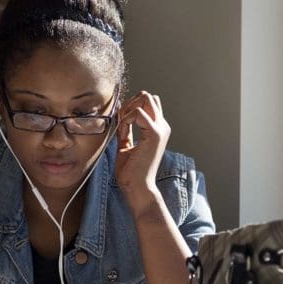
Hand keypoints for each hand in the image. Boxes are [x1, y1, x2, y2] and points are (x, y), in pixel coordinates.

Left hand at [115, 91, 169, 209]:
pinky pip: (138, 113)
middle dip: (129, 103)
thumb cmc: (131, 171)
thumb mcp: (126, 145)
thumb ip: (125, 130)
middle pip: (147, 96)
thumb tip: (119, 116)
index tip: (120, 121)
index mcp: (158, 129)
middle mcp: (162, 127)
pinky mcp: (154, 134)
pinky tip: (122, 131)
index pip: (148, 103)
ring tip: (121, 125)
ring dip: (128, 109)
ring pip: (145, 98)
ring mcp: (160, 129)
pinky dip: (126, 118)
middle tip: (119, 119)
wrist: (137, 187)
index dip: (130, 106)